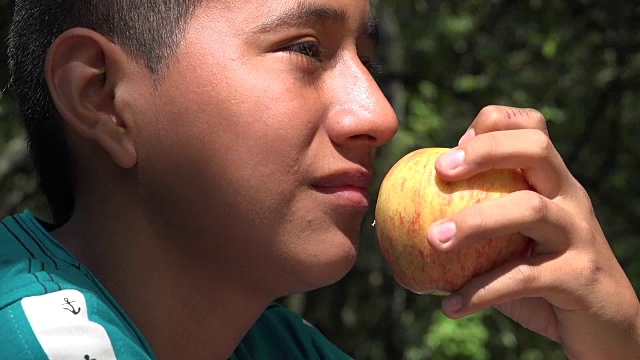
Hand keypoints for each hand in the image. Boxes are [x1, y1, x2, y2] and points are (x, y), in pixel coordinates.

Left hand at [426, 106, 639, 358]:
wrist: (604, 325)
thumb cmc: (541, 280)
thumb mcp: (510, 244)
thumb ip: (475, 225)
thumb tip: (402, 223)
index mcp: (552, 182)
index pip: (532, 128)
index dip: (493, 124)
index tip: (450, 149)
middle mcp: (569, 197)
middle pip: (536, 149)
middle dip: (485, 151)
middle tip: (440, 171)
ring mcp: (578, 234)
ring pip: (529, 209)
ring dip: (474, 222)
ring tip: (432, 240)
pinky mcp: (579, 276)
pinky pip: (524, 278)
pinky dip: (482, 291)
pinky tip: (450, 305)